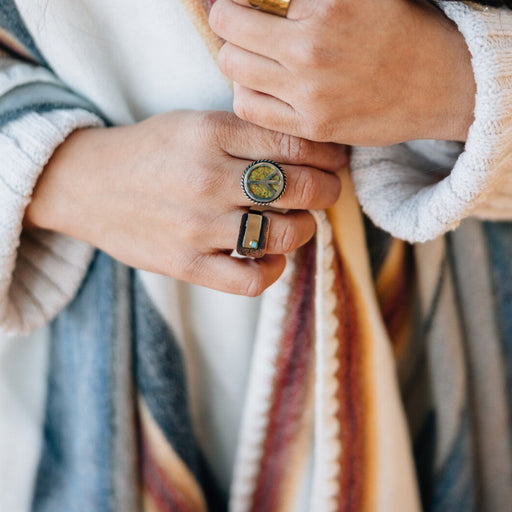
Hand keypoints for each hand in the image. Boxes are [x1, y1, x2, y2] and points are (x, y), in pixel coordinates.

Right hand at [25, 111, 345, 295]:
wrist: (88, 186)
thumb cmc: (148, 153)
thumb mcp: (192, 124)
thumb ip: (245, 136)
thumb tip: (308, 153)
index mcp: (210, 134)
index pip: (294, 145)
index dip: (327, 154)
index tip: (335, 160)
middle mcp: (207, 179)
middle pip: (298, 189)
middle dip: (327, 190)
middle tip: (328, 190)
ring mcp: (197, 226)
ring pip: (283, 234)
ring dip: (304, 229)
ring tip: (298, 222)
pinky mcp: (186, 265)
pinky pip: (251, 279)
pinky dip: (273, 270)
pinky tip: (271, 257)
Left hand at [209, 0, 475, 144]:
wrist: (438, 84)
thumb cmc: (399, 30)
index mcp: (327, 0)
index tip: (241, 1)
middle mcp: (312, 46)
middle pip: (229, 25)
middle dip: (228, 18)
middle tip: (239, 21)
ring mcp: (310, 91)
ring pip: (232, 66)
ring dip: (234, 56)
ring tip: (252, 54)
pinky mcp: (311, 125)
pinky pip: (248, 106)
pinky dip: (245, 92)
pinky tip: (260, 85)